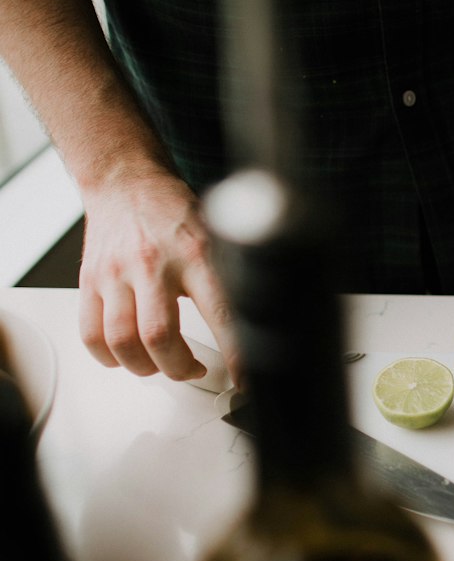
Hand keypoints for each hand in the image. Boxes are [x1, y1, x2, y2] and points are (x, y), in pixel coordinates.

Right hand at [77, 167, 239, 385]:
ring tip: (160, 364)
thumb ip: (228, 278)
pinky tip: (127, 354)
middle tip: (192, 369)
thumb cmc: (173, 212)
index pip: (220, 313)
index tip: (245, 380)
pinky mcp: (90, 280)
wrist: (125, 181)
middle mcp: (152, 264)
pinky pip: (91, 335)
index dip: (236, 355)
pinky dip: (109, 357)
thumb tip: (255, 321)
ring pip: (123, 342)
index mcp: (195, 254)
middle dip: (179, 368)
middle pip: (159, 337)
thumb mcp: (215, 238)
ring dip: (145, 368)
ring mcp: (117, 273)